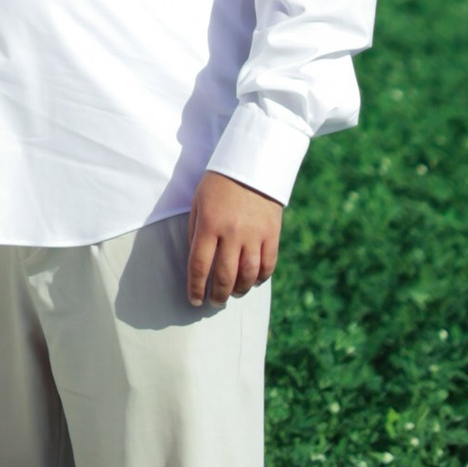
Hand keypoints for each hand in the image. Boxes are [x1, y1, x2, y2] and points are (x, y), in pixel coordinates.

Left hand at [186, 172, 283, 306]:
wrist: (252, 164)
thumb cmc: (219, 183)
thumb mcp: (198, 202)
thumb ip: (195, 231)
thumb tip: (198, 262)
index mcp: (209, 224)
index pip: (199, 265)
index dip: (195, 288)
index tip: (194, 300)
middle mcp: (232, 233)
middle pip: (224, 276)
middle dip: (217, 295)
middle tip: (214, 302)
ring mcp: (254, 235)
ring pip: (247, 275)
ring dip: (239, 290)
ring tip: (232, 293)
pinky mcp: (272, 234)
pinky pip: (268, 265)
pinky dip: (260, 278)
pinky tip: (252, 282)